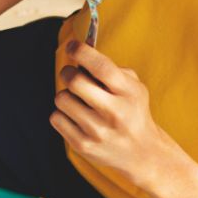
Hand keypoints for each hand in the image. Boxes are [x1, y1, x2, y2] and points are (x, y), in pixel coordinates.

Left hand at [51, 40, 178, 196]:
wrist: (141, 152)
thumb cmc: (132, 111)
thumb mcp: (133, 87)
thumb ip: (110, 69)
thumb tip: (80, 54)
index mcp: (128, 93)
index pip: (101, 66)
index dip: (82, 51)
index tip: (72, 46)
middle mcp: (114, 112)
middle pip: (75, 81)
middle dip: (68, 72)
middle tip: (71, 74)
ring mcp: (97, 131)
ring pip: (61, 99)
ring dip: (65, 95)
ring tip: (78, 100)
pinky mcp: (82, 145)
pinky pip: (56, 118)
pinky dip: (62, 114)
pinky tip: (75, 117)